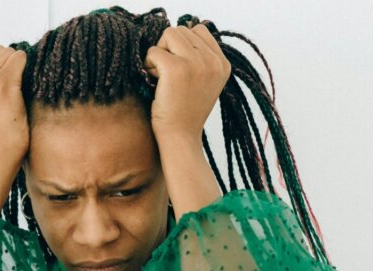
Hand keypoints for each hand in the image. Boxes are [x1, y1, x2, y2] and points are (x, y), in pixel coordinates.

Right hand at [0, 45, 28, 164]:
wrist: (1, 152)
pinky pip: (20, 58)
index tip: (6, 84)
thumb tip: (5, 57)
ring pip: (10, 52)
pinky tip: (25, 85)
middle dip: (10, 63)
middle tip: (14, 86)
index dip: (1, 66)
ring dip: (19, 66)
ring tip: (18, 89)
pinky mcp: (4, 84)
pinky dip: (27, 67)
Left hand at [143, 23, 230, 141]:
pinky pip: (154, 50)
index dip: (182, 45)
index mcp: (223, 63)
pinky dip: (148, 64)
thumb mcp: (204, 84)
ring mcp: (196, 63)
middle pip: (182, 30)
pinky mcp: (176, 69)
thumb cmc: (185, 112)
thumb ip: (201, 60)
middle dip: (168, 48)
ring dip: (159, 52)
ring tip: (160, 76)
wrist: (181, 137)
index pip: (199, 30)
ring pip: (169, 34)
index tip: (178, 67)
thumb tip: (181, 35)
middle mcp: (213, 61)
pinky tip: (153, 81)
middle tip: (166, 73)